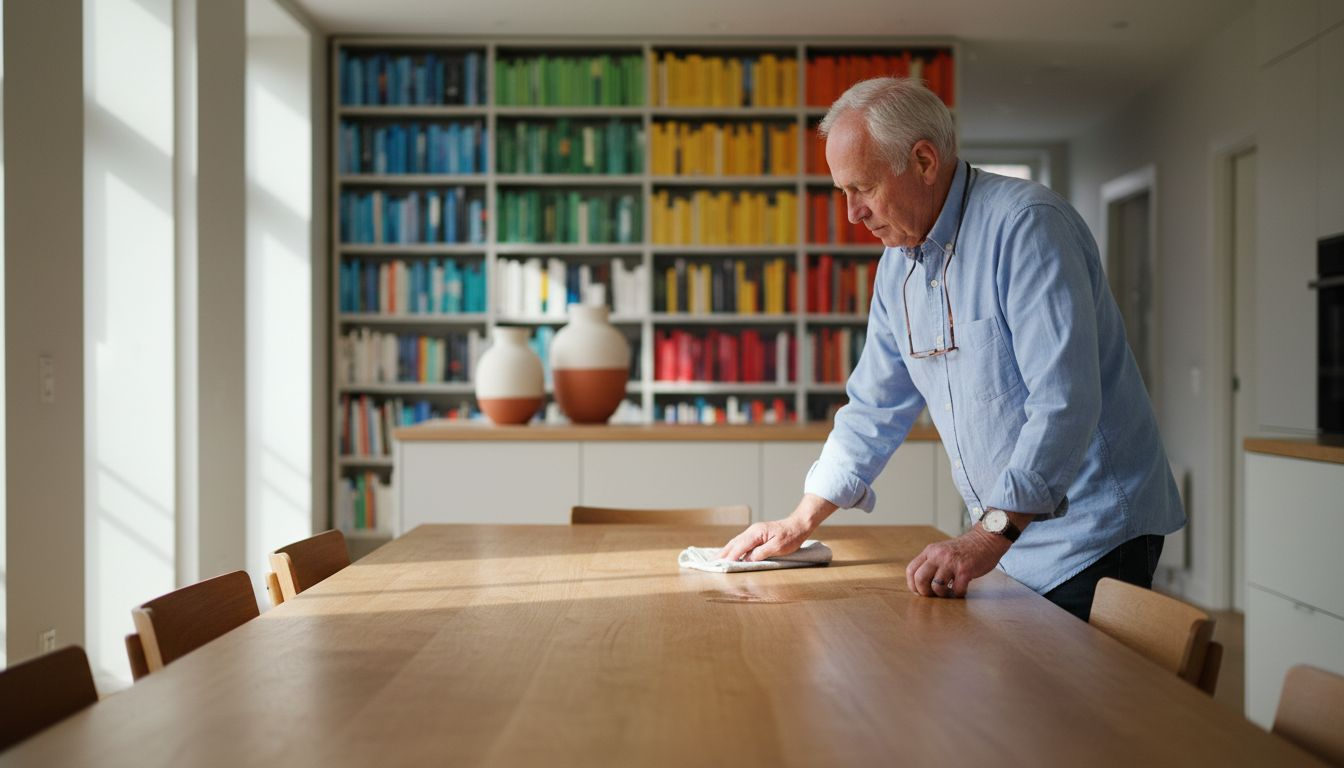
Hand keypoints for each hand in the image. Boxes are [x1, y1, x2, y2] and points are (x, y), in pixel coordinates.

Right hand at [718, 494, 837, 562]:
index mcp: (756, 533)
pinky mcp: (756, 535)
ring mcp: (753, 532)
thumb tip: (748, 559)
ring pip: (735, 542)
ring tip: (716, 559)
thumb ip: (762, 553)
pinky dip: (733, 548)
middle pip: (733, 544)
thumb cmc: (791, 537)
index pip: (739, 547)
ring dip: (725, 551)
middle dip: (722, 554)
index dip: (730, 557)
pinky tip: (730, 553)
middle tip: (711, 563)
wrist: (798, 525)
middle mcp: (752, 531)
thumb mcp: (778, 547)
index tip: (721, 566)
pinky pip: (741, 542)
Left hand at [905, 527, 1010, 598]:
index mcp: (930, 551)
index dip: (913, 585)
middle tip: (933, 595)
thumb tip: (920, 586)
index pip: (911, 570)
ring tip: (949, 592)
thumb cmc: (964, 550)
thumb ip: (931, 563)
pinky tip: (961, 589)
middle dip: (924, 592)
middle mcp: (938, 555)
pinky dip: (958, 594)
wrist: (985, 539)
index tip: (920, 591)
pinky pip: (957, 590)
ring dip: (942, 595)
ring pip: (936, 586)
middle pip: (920, 579)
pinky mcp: (965, 570)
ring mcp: (951, 562)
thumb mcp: (942, 551)